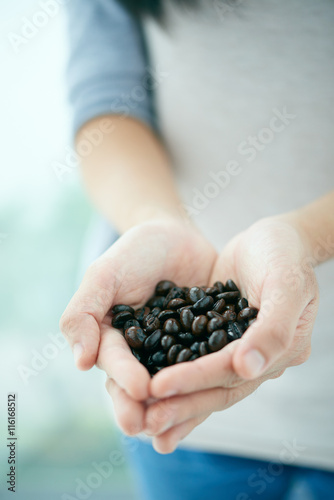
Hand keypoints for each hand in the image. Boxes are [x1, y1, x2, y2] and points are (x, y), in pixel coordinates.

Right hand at [60, 218, 216, 432]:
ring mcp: (175, 352)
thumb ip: (85, 311)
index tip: (139, 390)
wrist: (176, 235)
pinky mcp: (205, 346)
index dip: (124, 377)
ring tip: (179, 428)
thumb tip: (80, 361)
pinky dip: (212, 382)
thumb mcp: (105, 274)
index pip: (116, 362)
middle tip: (148, 427)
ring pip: (173, 383)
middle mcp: (143, 353)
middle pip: (140, 385)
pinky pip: (208, 365)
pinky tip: (221, 395)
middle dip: (142, 407)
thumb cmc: (135, 252)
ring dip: (175, 407)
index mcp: (114, 339)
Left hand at [146, 216, 318, 452]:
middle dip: (180, 403)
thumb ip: (273, 328)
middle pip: (217, 387)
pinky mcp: (219, 338)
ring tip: (143, 422)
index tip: (156, 387)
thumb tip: (246, 368)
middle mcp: (259, 359)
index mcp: (280, 351)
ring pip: (205, 382)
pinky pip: (196, 361)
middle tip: (143, 422)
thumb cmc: (285, 254)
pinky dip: (178, 379)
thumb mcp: (286, 284)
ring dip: (177, 402)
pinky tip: (152, 392)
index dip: (195, 380)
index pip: (232, 371)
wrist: (274, 238)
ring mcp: (238, 350)